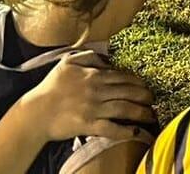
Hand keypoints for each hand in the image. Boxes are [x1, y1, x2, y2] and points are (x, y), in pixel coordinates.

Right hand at [17, 51, 154, 143]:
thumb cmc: (51, 87)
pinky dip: (127, 131)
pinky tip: (139, 133)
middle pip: (128, 92)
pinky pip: (113, 129)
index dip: (137, 81)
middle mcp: (96, 90)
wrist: (36, 112)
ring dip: (142, 113)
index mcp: (92, 75)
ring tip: (151, 115)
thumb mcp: (67, 62)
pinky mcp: (89, 125)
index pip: (122, 76)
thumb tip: (106, 59)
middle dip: (145, 96)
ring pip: (125, 109)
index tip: (145, 86)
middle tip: (153, 99)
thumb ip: (87, 56)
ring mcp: (94, 108)